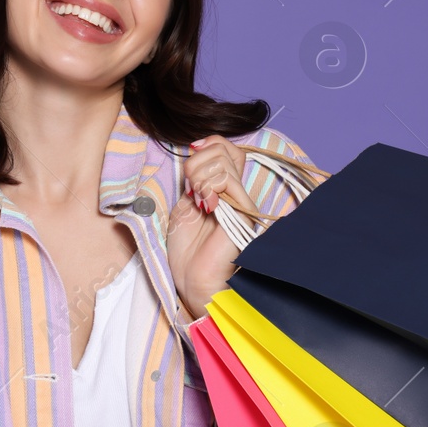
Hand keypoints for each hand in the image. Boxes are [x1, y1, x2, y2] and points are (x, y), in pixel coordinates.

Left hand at [167, 135, 259, 323]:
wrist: (194, 282)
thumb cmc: (188, 252)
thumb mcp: (184, 204)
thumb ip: (194, 178)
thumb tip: (198, 148)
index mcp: (223, 189)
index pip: (225, 148)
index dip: (207, 144)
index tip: (191, 157)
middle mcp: (236, 193)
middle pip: (223, 149)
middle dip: (196, 164)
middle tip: (190, 191)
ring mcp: (242, 201)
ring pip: (223, 161)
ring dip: (199, 176)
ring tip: (196, 200)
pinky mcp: (244, 212)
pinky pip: (227, 180)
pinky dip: (208, 186)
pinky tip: (205, 206)